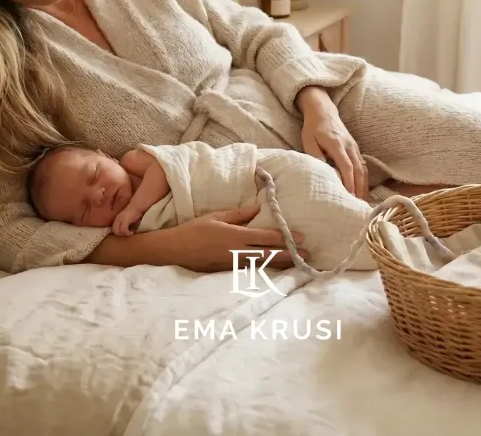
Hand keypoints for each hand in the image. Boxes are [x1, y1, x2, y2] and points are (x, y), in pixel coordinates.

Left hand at [112, 207, 144, 236]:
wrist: (137, 207)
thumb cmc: (134, 213)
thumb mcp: (127, 219)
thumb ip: (124, 224)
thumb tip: (125, 232)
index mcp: (117, 219)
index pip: (114, 229)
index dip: (119, 233)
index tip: (126, 233)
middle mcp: (117, 219)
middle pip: (115, 231)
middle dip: (121, 235)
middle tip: (127, 234)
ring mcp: (120, 220)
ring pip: (118, 232)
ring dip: (124, 234)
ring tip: (130, 233)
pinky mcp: (125, 221)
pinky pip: (123, 230)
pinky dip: (127, 233)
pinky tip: (132, 232)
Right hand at [159, 205, 307, 272]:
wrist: (173, 251)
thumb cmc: (193, 230)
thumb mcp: (215, 216)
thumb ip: (238, 214)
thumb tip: (257, 208)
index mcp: (235, 235)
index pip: (265, 237)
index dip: (284, 238)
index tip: (299, 238)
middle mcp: (236, 252)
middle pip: (269, 254)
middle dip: (289, 255)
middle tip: (307, 256)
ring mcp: (233, 264)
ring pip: (262, 264)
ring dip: (281, 264)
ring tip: (297, 264)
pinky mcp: (227, 272)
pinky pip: (251, 270)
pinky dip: (265, 270)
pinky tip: (275, 270)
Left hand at [299, 91, 368, 199]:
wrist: (323, 111)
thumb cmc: (313, 128)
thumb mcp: (308, 140)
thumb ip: (315, 155)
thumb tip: (321, 172)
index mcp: (337, 144)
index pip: (346, 166)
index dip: (349, 182)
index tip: (350, 196)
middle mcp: (349, 146)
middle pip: (359, 170)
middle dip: (360, 188)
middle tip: (358, 204)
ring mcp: (355, 147)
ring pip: (363, 169)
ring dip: (364, 185)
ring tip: (362, 201)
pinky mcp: (356, 149)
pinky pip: (363, 166)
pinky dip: (364, 179)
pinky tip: (362, 189)